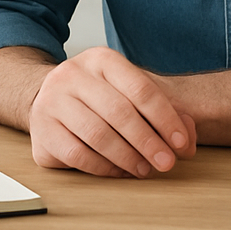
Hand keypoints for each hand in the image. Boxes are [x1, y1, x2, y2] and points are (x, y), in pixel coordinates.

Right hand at [27, 46, 195, 177]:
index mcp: (100, 59)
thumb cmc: (96, 97)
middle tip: (167, 162)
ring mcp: (53, 101)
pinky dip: (104, 167)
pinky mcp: (42, 130)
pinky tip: (119, 170)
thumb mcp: (126, 90)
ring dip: (128, 158)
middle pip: (119, 112)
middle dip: (149, 142)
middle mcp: (73, 74)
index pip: (139, 88)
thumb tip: (188, 139)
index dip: (165, 118)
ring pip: (98, 135)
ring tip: (145, 169)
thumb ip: (162, 110)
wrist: (47, 97)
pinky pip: (78, 155)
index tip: (181, 142)